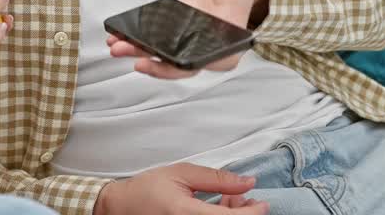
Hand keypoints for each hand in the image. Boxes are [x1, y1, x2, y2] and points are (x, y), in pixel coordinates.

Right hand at [92, 164, 266, 214]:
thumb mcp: (182, 173)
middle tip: (241, 196)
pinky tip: (218, 208)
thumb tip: (247, 182)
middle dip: (245, 213)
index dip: (254, 212)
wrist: (122, 207)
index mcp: (187, 213)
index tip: (262, 202)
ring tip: (227, 199)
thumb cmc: (147, 189)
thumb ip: (217, 178)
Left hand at [108, 0, 264, 78]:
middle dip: (156, 64)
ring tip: (118, 47)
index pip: (209, 60)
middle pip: (181, 63)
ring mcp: (189, 45)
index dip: (189, 64)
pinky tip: (118, 37)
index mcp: (230, 41)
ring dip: (139, 53)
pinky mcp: (174, 39)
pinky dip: (136, 43)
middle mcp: (210, 50)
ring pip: (163, 57)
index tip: (168, 61)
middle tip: (134, 57)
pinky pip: (154, 45)